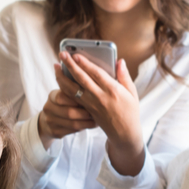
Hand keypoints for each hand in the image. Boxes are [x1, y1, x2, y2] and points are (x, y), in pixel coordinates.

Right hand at [37, 88, 96, 148]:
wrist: (48, 121)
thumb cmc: (64, 104)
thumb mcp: (65, 95)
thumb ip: (75, 92)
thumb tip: (93, 91)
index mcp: (52, 96)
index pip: (62, 97)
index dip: (76, 99)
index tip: (89, 100)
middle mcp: (48, 108)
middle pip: (69, 112)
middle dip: (85, 113)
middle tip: (97, 112)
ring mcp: (50, 121)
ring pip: (73, 124)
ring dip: (87, 122)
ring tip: (97, 120)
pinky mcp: (54, 132)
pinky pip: (72, 131)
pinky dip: (83, 128)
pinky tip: (91, 125)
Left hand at [57, 52, 144, 175]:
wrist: (124, 133)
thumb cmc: (130, 111)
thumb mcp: (132, 93)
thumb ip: (124, 76)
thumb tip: (120, 61)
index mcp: (113, 90)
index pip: (96, 74)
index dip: (85, 63)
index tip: (76, 54)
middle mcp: (100, 97)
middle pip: (81, 79)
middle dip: (70, 65)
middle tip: (62, 54)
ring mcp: (91, 105)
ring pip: (72, 90)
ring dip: (62, 77)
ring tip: (56, 67)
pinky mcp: (86, 110)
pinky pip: (73, 98)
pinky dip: (64, 89)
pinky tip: (60, 80)